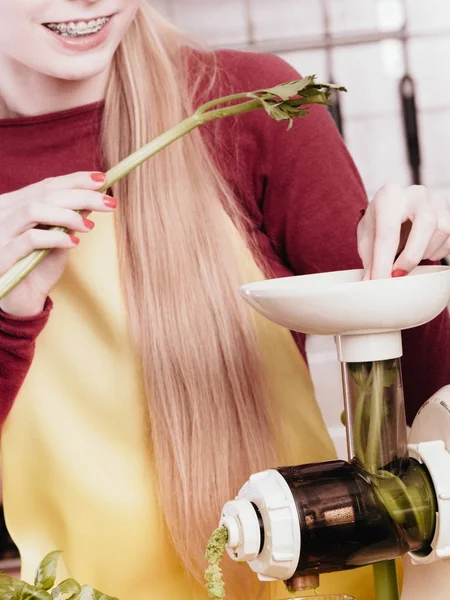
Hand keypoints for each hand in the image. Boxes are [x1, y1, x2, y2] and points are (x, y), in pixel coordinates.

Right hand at [0, 172, 116, 316]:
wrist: (23, 299)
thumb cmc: (39, 266)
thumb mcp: (58, 237)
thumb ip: (69, 217)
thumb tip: (94, 197)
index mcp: (15, 204)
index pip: (47, 185)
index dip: (76, 180)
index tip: (103, 179)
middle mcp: (4, 213)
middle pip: (45, 194)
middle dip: (81, 195)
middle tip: (109, 202)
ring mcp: (1, 233)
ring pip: (34, 210)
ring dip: (68, 215)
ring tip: (90, 226)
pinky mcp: (3, 255)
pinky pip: (30, 239)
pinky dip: (55, 238)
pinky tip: (74, 243)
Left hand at [357, 184, 449, 279]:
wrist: (393, 209)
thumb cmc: (379, 223)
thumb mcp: (367, 238)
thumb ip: (370, 260)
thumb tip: (370, 284)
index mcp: (390, 196)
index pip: (389, 231)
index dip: (384, 261)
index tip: (379, 281)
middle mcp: (416, 194)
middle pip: (427, 222)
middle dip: (412, 255)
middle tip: (397, 274)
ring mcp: (436, 200)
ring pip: (442, 230)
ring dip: (424, 253)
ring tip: (407, 259)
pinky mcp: (449, 211)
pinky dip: (437, 252)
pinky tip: (422, 252)